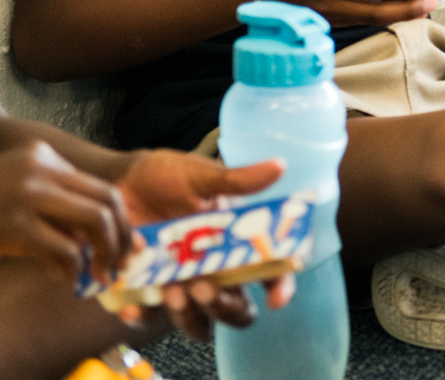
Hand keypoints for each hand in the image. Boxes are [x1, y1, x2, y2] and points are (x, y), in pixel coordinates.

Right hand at [0, 140, 134, 284]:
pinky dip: (72, 268)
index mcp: (43, 157)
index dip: (121, 219)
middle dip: (121, 236)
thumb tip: (105, 241)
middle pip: (107, 199)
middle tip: (121, 264)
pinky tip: (66, 279)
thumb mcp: (22, 199)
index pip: (101, 186)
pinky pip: (64, 248)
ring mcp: (27, 194)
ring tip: (99, 274)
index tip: (127, 244)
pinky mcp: (14, 224)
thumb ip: (58, 210)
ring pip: (94, 220)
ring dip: (104, 252)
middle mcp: (39, 168)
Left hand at [114, 152, 291, 337]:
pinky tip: (131, 304)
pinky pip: (148, 318)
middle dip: (226, 308)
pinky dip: (141, 316)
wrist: (119, 180)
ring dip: (189, 316)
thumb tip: (279, 166)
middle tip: (203, 287)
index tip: (276, 298)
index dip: (280, 289)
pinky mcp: (146, 291)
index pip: (271, 273)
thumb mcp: (203, 177)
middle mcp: (215, 271)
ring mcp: (182, 284)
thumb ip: (238, 180)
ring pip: (198, 324)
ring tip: (171, 290)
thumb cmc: (168, 176)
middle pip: (238, 310)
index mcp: (237, 244)